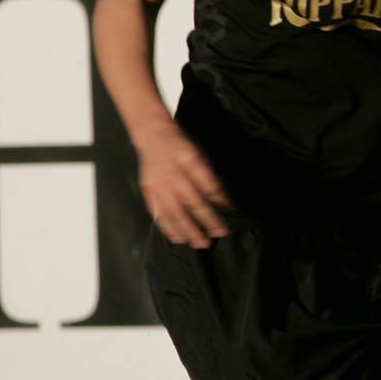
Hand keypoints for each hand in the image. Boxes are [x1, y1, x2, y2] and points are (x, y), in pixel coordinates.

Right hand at [135, 123, 233, 248]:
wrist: (153, 136)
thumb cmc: (182, 148)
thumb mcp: (200, 155)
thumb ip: (210, 176)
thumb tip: (224, 202)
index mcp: (189, 159)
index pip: (208, 183)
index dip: (221, 199)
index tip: (231, 209)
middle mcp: (173, 173)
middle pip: (192, 202)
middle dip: (208, 220)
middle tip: (220, 233)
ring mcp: (159, 183)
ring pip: (175, 212)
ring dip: (189, 230)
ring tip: (201, 242)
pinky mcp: (149, 190)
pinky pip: (159, 213)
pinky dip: (169, 228)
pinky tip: (179, 238)